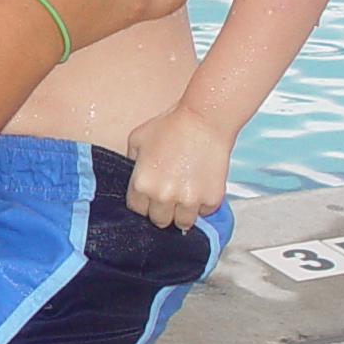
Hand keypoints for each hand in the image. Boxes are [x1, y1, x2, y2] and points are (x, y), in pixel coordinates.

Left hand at [124, 103, 231, 229]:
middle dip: (162, 211)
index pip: (137, 211)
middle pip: (159, 221)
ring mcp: (189, 200)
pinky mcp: (211, 199)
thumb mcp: (137, 139)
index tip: (149, 198)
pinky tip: (201, 187)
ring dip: (182, 213)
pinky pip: (204, 213)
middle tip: (168, 197)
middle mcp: (163, 197)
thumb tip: (134, 175)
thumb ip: (131, 162)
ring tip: (185, 196)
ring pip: (182, 223)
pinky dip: (203, 204)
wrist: (204, 120)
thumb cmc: (171, 124)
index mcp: (142, 184)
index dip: (143, 204)